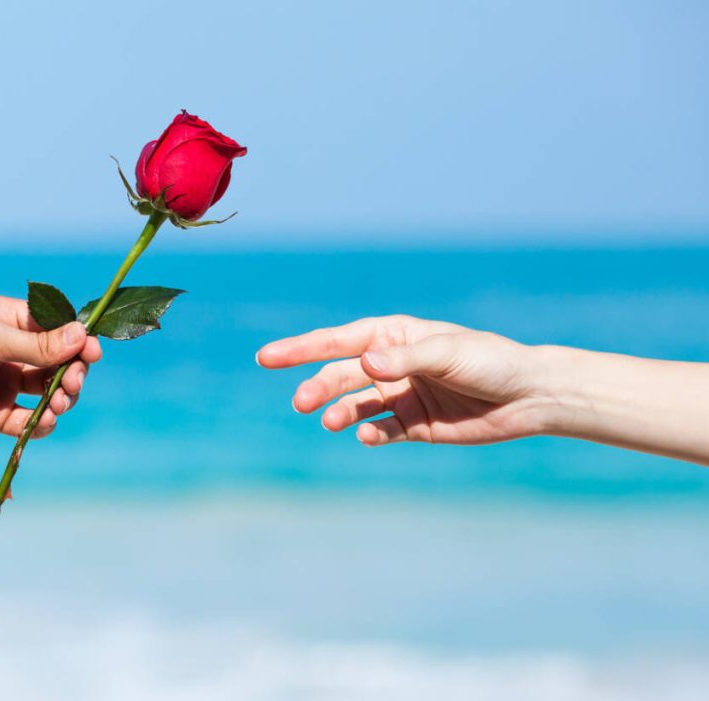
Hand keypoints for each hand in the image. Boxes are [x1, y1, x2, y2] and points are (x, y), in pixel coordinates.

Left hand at [0, 294, 101, 441]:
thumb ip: (39, 343)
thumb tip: (82, 335)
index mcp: (3, 319)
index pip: (52, 326)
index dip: (75, 340)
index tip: (92, 352)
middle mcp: (5, 350)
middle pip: (56, 361)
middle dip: (71, 371)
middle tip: (74, 382)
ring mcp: (1, 383)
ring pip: (47, 390)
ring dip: (60, 397)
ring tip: (57, 403)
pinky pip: (29, 420)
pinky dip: (41, 422)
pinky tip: (42, 421)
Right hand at [256, 315, 552, 446]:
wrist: (529, 397)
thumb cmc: (490, 362)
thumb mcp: (448, 354)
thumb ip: (405, 359)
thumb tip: (364, 363)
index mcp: (394, 337)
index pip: (339, 341)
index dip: (301, 348)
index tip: (267, 357)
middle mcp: (391, 365)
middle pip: (341, 375)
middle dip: (318, 387)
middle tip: (301, 404)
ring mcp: (400, 395)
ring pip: (355, 405)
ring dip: (338, 412)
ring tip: (331, 422)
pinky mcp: (413, 425)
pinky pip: (380, 431)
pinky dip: (369, 434)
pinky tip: (365, 437)